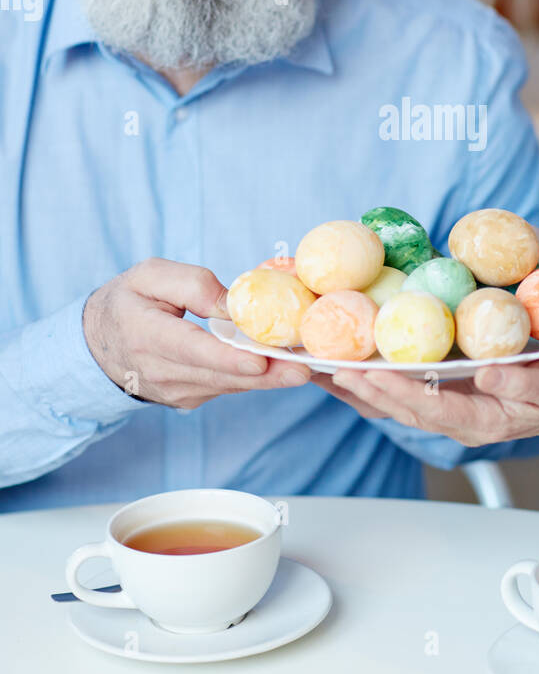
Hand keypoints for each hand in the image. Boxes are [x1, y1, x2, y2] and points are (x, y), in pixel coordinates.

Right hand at [83, 257, 310, 407]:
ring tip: (304, 367)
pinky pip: (227, 386)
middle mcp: (161, 371)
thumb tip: (234, 304)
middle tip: (304, 369)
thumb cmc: (129, 301)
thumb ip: (190, 283)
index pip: (191, 350)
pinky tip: (282, 366)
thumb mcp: (148, 275)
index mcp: (146, 335)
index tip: (259, 360)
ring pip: (228, 385)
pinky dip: (254, 377)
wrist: (99, 345)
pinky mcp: (190, 398)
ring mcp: (176, 391)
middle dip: (265, 374)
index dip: (227, 358)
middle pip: (220, 375)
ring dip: (267, 378)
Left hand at [316, 352, 538, 444]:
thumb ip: (522, 380)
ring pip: (395, 406)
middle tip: (332, 367)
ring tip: (323, 370)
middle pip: (402, 409)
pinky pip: (401, 395)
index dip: (399, 391)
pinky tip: (346, 371)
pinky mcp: (443, 400)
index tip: (371, 372)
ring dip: (359, 389)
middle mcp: (457, 421)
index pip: (431, 408)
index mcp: (481, 420)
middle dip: (366, 389)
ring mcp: (448, 413)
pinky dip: (372, 384)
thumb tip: (486, 372)